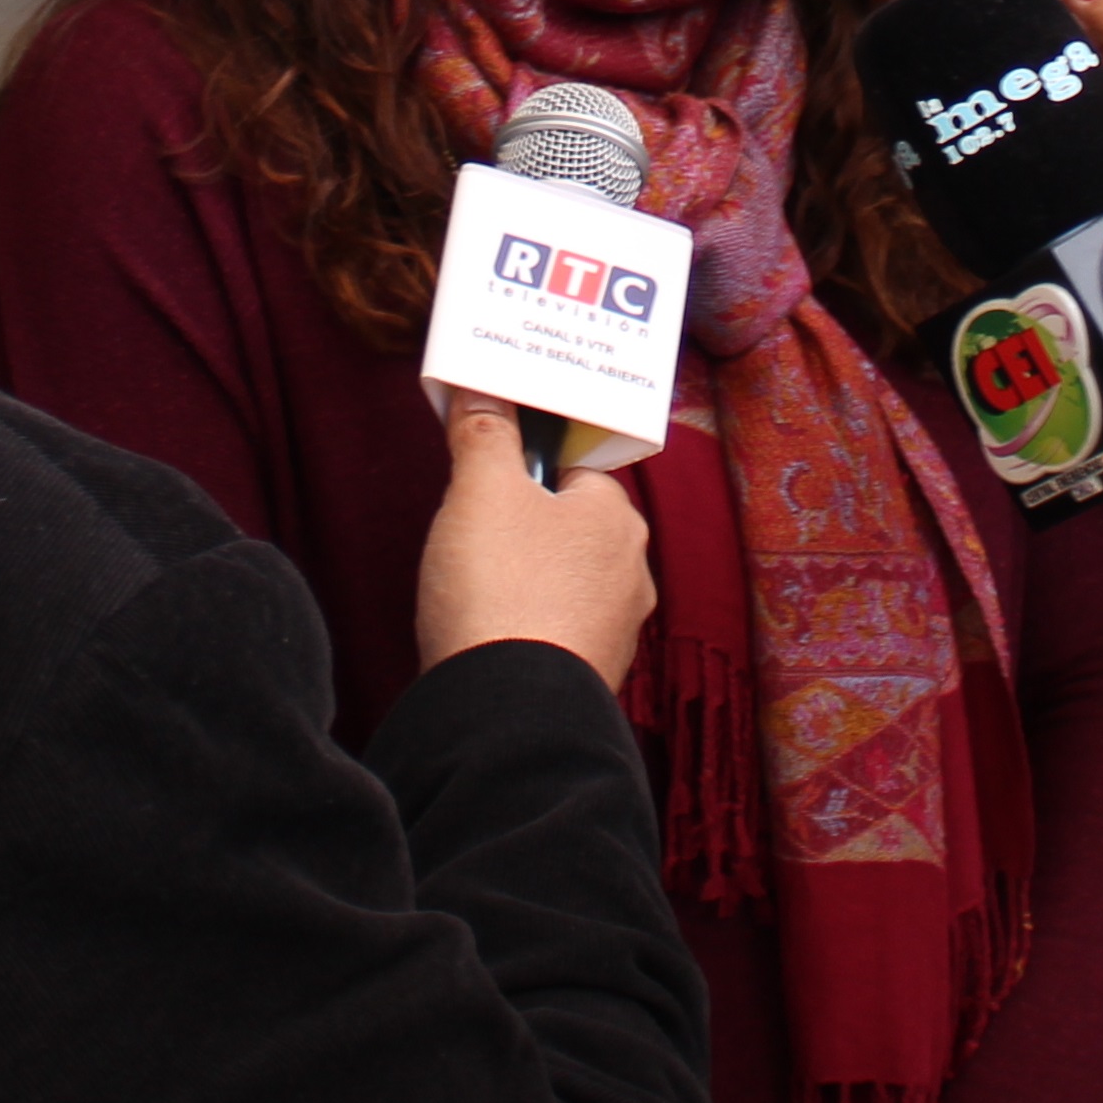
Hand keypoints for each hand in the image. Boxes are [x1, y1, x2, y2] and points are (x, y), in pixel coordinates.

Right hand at [413, 392, 655, 689]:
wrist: (507, 710)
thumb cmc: (502, 591)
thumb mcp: (481, 491)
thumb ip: (484, 434)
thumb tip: (483, 392)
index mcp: (616, 517)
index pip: (576, 467)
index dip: (527, 464)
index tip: (489, 470)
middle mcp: (630, 572)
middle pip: (570, 526)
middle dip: (523, 525)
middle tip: (472, 528)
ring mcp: (614, 629)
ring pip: (565, 581)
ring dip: (526, 578)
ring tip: (474, 585)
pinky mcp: (590, 674)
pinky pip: (555, 629)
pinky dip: (526, 625)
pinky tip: (492, 631)